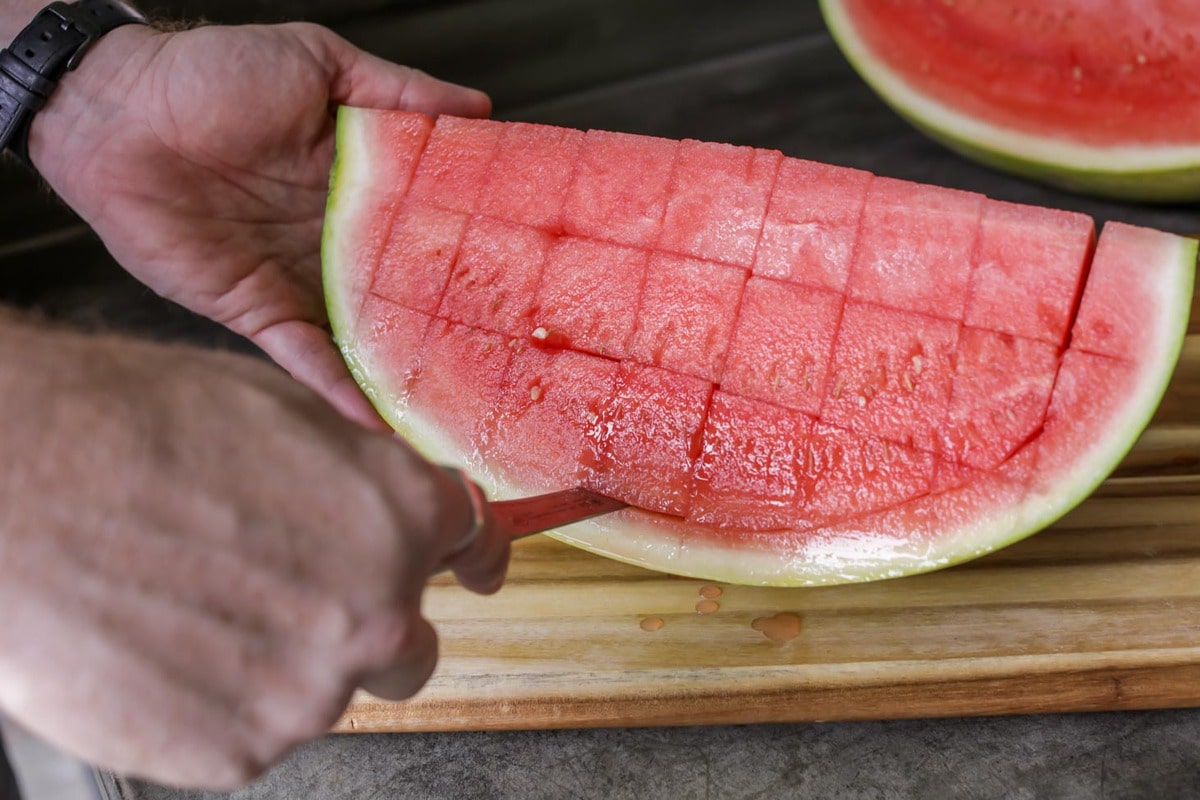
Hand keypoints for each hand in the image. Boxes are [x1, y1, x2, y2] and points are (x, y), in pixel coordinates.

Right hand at [0, 315, 508, 787]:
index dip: (456, 555)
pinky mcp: (240, 750)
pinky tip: (167, 647)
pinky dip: (220, 703)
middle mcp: (377, 610)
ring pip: (324, 690)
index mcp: (399, 515)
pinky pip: (254, 732)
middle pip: (408, 641)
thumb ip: (360, 470)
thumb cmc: (130, 429)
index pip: (468, 543)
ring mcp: (311, 691)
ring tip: (194, 606)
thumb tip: (390, 492)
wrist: (17, 486)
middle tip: (286, 595)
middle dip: (365, 623)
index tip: (466, 570)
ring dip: (281, 663)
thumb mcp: (279, 408)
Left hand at [25, 22, 489, 428]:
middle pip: (407, 288)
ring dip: (408, 365)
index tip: (527, 266)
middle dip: (453, 318)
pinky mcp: (261, 311)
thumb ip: (397, 87)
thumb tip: (481, 107)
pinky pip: (309, 357)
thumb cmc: (211, 74)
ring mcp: (303, 278)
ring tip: (463, 400)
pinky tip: (382, 417)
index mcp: (361, 182)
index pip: (429, 220)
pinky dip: (342, 387)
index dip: (473, 242)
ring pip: (368, 333)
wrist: (117, 114)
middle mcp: (339, 237)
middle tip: (515, 351)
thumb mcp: (317, 63)